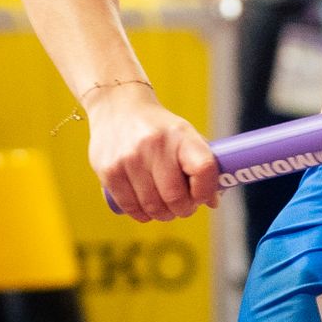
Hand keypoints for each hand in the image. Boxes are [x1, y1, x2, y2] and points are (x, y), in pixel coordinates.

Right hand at [86, 84, 219, 221]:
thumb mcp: (184, 134)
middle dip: (184, 209)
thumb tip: (213, 201)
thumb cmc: (159, 128)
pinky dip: (142, 214)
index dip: (206, 190)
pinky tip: (147, 211)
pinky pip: (130, 206)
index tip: (204, 197)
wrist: (118, 107)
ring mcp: (129, 159)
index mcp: (181, 134)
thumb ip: (200, 164)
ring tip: (166, 210)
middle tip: (184, 208)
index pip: (203, 168)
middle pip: (175, 196)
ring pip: (152, 206)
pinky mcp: (109, 171)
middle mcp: (155, 145)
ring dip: (163, 215)